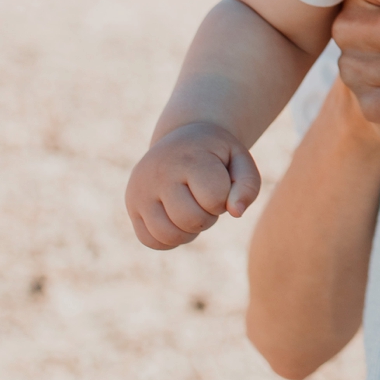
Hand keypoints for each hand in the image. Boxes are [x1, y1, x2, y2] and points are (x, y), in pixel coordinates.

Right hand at [125, 122, 259, 249]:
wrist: (183, 138)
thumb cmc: (216, 154)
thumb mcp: (240, 160)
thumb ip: (248, 185)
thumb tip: (236, 212)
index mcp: (188, 158)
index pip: (215, 199)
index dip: (225, 200)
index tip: (221, 184)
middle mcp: (158, 173)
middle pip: (192, 221)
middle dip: (208, 217)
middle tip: (207, 200)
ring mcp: (139, 190)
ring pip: (168, 236)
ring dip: (189, 231)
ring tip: (193, 209)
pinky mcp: (131, 205)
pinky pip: (151, 241)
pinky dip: (169, 239)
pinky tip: (177, 219)